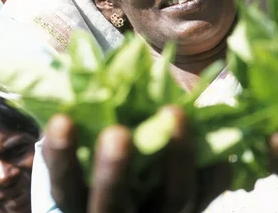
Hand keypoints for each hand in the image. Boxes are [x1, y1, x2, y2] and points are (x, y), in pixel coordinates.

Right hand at [42, 105, 231, 212]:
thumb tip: (88, 77)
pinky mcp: (197, 208)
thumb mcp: (91, 151)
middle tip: (116, 132)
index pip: (66, 185)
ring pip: (174, 196)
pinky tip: (215, 136)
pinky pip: (211, 189)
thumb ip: (89, 126)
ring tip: (174, 111)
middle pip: (114, 205)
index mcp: (84, 201)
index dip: (62, 155)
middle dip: (114, 171)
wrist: (144, 203)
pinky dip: (216, 163)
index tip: (61, 119)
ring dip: (177, 155)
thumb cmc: (108, 160)